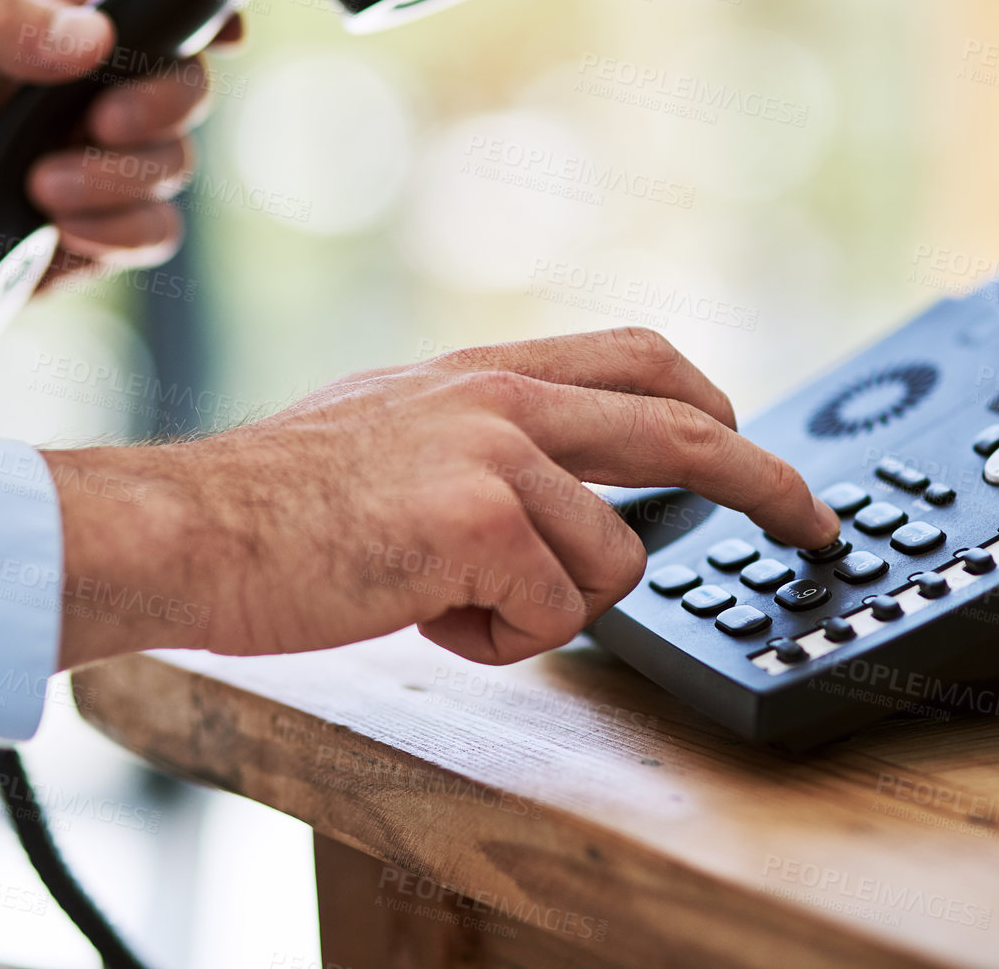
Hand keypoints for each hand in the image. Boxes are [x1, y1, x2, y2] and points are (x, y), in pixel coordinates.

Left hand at [0, 0, 238, 381]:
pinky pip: (154, 234)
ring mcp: (90, 169)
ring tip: (39, 191)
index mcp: (46, 33)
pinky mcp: (88, 239)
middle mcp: (80, 98)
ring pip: (174, 166)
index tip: (223, 30)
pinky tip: (61, 233)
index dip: (200, 4)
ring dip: (120, 181)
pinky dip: (121, 232)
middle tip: (98, 124)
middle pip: (184, 86)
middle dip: (159, 105)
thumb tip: (96, 36)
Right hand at [46, 328, 840, 668]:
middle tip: (812, 521)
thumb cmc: (271, 501)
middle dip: (767, 482)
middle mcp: (505, 398)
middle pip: (687, 429)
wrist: (186, 527)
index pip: (637, 357)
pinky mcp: (484, 519)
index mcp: (485, 373)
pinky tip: (419, 612)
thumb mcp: (390, 428)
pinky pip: (550, 614)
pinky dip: (493, 640)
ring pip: (612, 563)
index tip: (749, 438)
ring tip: (445, 598)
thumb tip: (547, 490)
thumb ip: (478, 440)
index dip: (710, 400)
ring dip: (545, 609)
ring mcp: (499, 452)